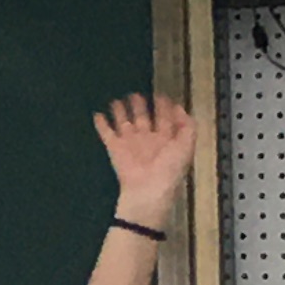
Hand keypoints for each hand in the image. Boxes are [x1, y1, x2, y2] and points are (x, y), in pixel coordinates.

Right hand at [93, 94, 198, 226]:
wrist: (147, 190)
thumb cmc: (169, 170)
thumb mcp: (186, 146)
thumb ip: (187, 126)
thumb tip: (181, 109)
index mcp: (165, 140)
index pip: (165, 119)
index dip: (164, 107)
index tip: (162, 95)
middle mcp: (147, 139)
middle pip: (143, 118)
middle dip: (140, 106)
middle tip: (137, 94)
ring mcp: (130, 142)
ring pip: (124, 122)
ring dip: (120, 111)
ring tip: (117, 100)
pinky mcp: (114, 147)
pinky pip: (106, 133)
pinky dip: (101, 124)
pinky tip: (97, 114)